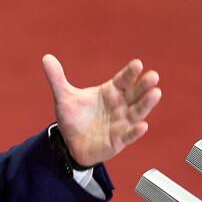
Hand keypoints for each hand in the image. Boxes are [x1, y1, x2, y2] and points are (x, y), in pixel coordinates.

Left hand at [42, 54, 161, 166]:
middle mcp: (120, 106)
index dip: (130, 73)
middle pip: (134, 94)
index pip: (123, 80)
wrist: (71, 143)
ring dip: (146, 104)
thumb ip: (57, 78)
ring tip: (156, 93)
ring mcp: (121, 123)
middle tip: (153, 76)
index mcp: (110, 92)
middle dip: (143, 85)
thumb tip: (46, 57)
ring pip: (136, 112)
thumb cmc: (74, 118)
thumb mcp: (64, 97)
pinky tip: (143, 126)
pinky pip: (128, 135)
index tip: (138, 64)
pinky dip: (135, 131)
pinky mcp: (118, 140)